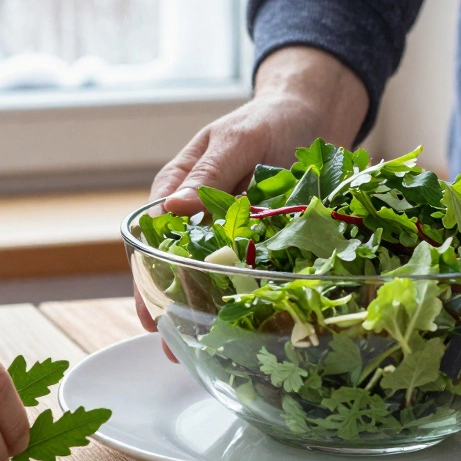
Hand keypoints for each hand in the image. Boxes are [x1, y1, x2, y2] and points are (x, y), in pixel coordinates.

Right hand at [135, 45, 367, 335]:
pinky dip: (247, 297)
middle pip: (175, 267)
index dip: (147, 279)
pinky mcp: (262, 240)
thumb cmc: (267, 119)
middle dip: (174, 308)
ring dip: (208, 310)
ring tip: (206, 347)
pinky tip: (249, 323)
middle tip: (175, 346)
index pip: (151, 240)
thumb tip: (171, 207)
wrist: (313, 113)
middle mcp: (198, 215)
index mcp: (178, 188)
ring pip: (211, 277)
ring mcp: (231, 231)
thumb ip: (207, 174)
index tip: (150, 313)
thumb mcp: (236, 140)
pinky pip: (252, 273)